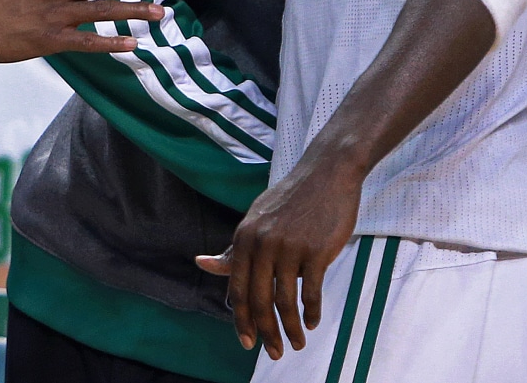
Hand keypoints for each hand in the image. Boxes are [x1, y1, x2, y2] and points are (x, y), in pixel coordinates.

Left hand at [196, 159, 361, 360]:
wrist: (326, 173)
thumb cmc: (290, 200)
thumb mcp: (256, 220)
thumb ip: (233, 249)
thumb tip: (200, 263)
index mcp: (244, 237)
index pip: (238, 289)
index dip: (241, 320)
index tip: (247, 342)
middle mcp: (263, 243)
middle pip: (260, 300)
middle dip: (266, 332)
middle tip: (274, 353)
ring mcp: (290, 246)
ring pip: (286, 301)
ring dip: (291, 329)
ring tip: (297, 343)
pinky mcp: (316, 250)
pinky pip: (312, 291)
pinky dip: (312, 312)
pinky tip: (312, 322)